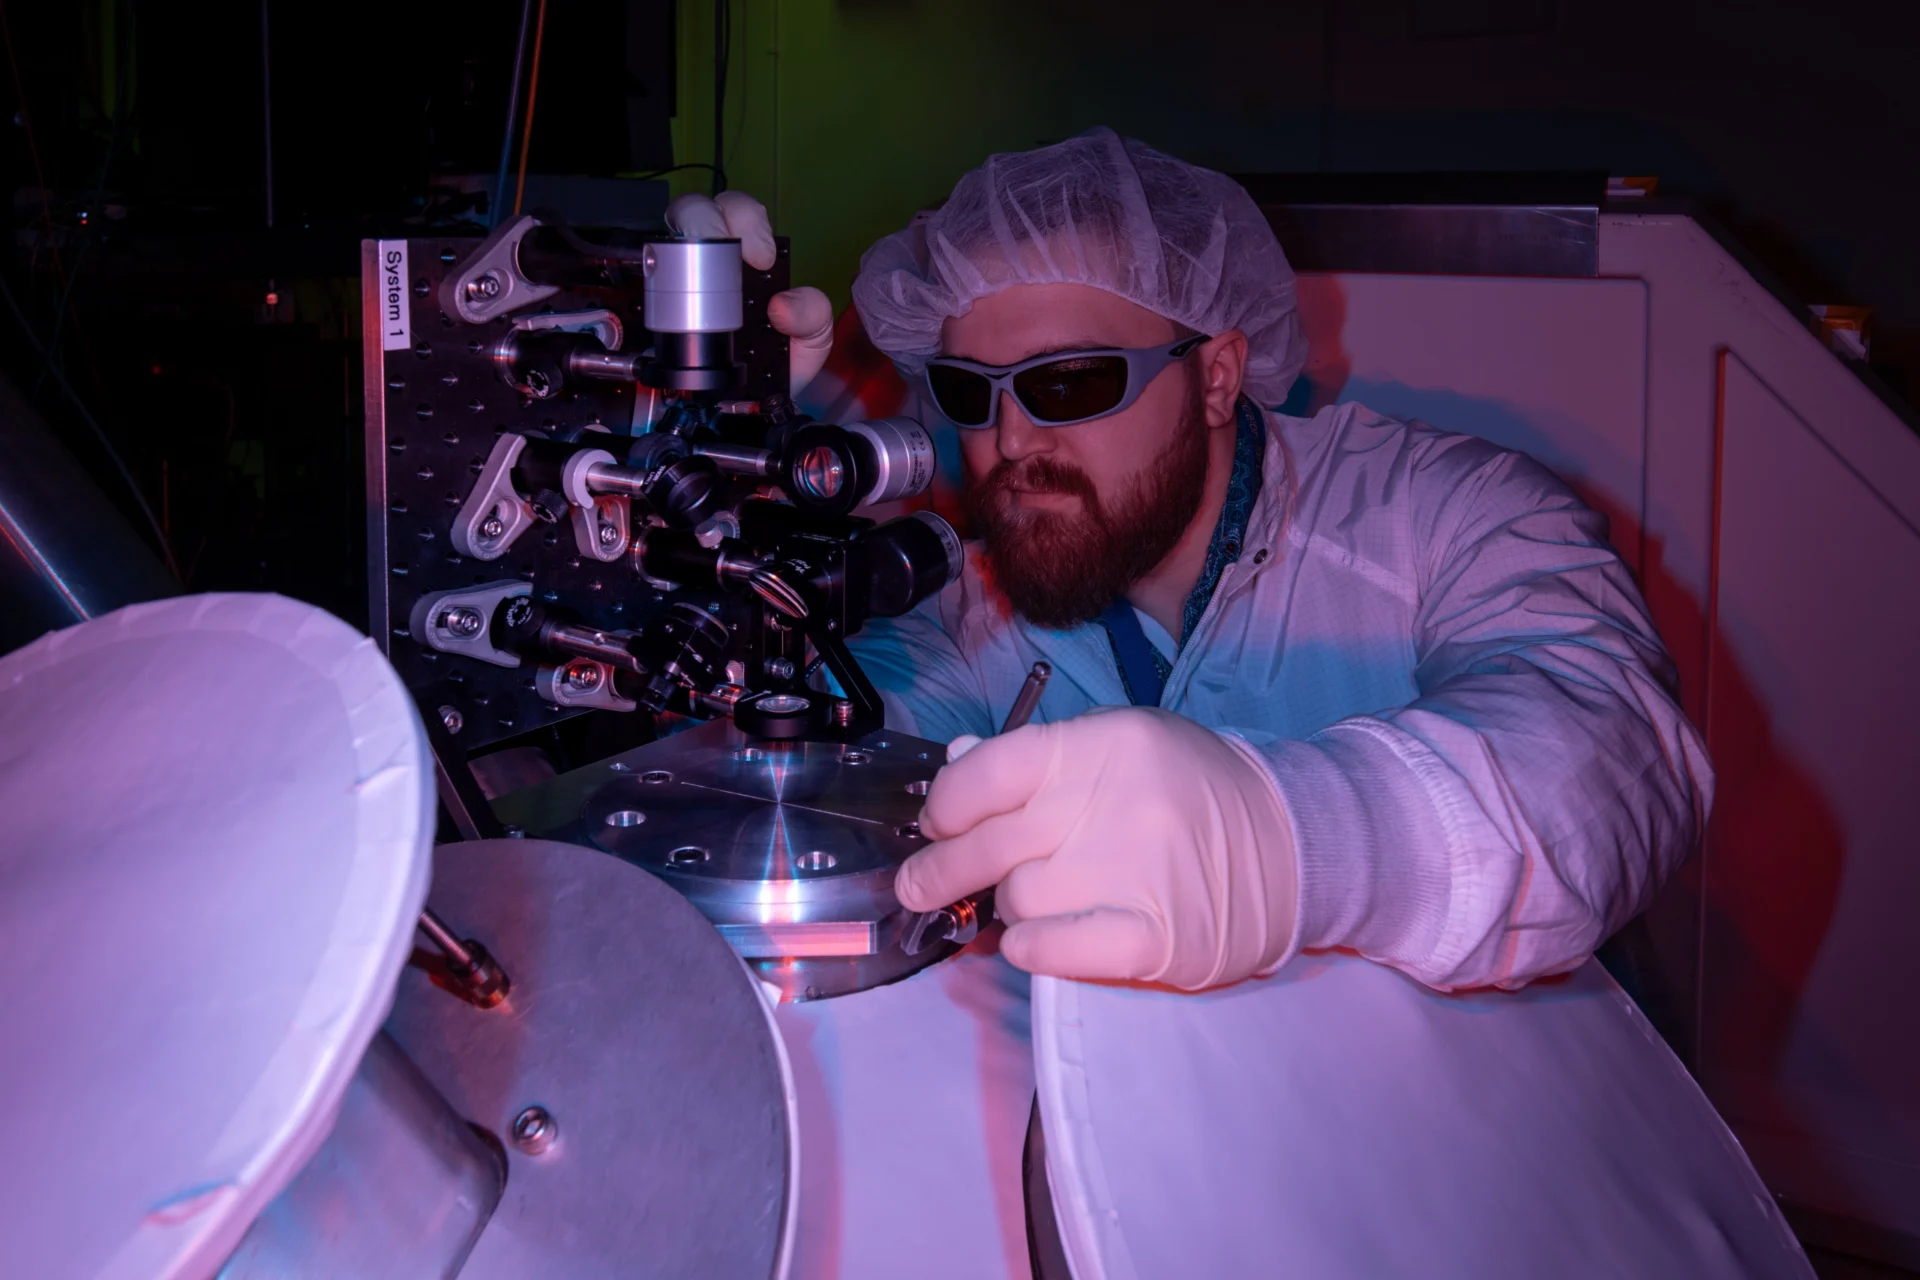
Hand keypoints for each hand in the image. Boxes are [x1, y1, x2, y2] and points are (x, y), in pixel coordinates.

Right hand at [665, 192, 833, 393]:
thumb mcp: (813, 335)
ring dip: (678, 245)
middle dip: (706, 218)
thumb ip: (812, 313)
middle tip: (725, 254)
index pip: (741, 211)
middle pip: (696, 210)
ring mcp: (685, 282)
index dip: (747, 220)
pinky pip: (652, 282)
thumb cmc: (783, 359)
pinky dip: (658, 282)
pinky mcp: (664, 309)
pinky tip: (676, 305)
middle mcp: (715, 260)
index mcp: (752, 255)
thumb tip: (782, 304)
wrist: (759, 403)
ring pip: (668, 237)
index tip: (761, 258)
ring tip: (697, 279)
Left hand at [899, 708, 1299, 989]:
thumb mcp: (1120, 747)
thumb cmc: (1190, 793)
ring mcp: (1133, 871)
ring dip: (1010, 906)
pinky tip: (1038, 939)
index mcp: (1100, 745)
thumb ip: (1038, 759)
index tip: (937, 826)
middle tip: (919, 886)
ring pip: (1015, 898)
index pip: (984, 774)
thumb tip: (955, 764)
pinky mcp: (1153, 937)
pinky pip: (1049, 949)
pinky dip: (1031, 947)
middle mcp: (1112, 802)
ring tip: (1036, 900)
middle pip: (987, 844)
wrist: (1293, 846)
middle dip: (941, 870)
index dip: (944, 807)